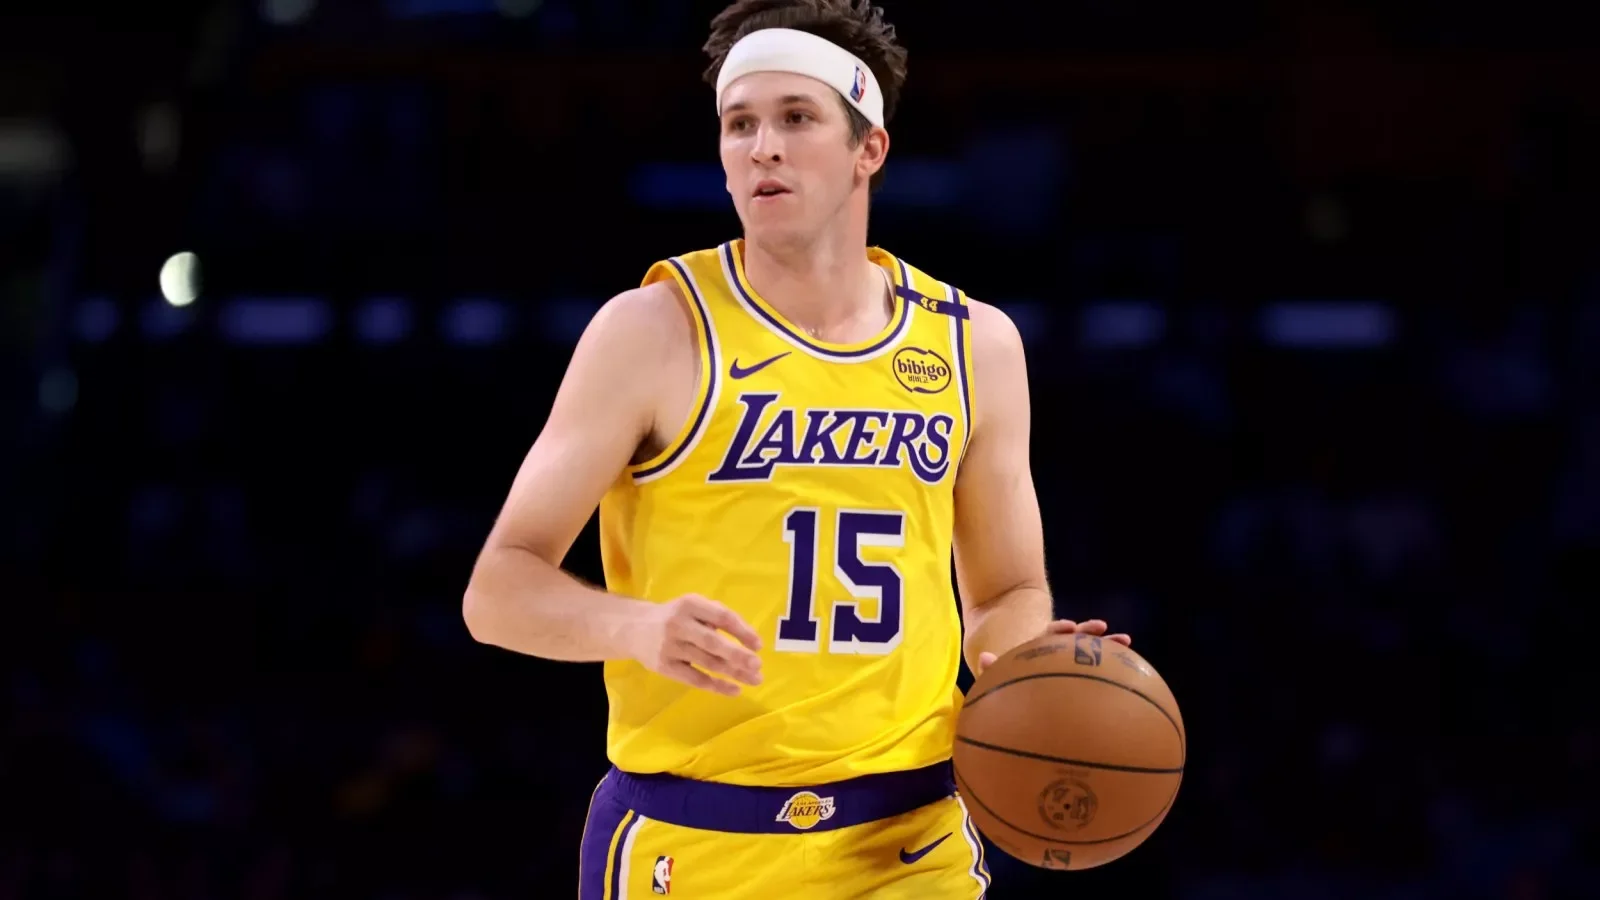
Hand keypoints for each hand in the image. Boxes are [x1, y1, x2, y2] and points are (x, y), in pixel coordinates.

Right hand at [630, 594, 763, 696]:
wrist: (633, 628)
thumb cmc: (674, 617)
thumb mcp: (691, 606)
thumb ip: (715, 616)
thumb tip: (747, 640)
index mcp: (689, 604)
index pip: (721, 616)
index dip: (742, 631)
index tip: (758, 645)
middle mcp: (678, 624)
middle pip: (713, 642)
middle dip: (738, 655)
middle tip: (758, 665)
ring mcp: (670, 647)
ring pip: (707, 663)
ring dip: (734, 673)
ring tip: (754, 679)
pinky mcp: (665, 667)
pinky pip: (695, 679)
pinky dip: (717, 686)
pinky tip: (735, 690)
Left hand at [976, 619, 1131, 673]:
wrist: (1014, 679)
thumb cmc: (1008, 679)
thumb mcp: (1000, 673)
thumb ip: (993, 667)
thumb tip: (983, 657)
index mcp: (1038, 647)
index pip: (1049, 634)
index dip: (1059, 629)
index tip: (1070, 626)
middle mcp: (1056, 650)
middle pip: (1074, 636)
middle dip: (1088, 631)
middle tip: (1103, 626)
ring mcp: (1069, 661)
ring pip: (1090, 650)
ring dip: (1106, 644)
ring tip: (1126, 640)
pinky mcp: (1078, 673)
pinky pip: (1097, 669)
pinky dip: (1112, 667)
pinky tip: (1132, 671)